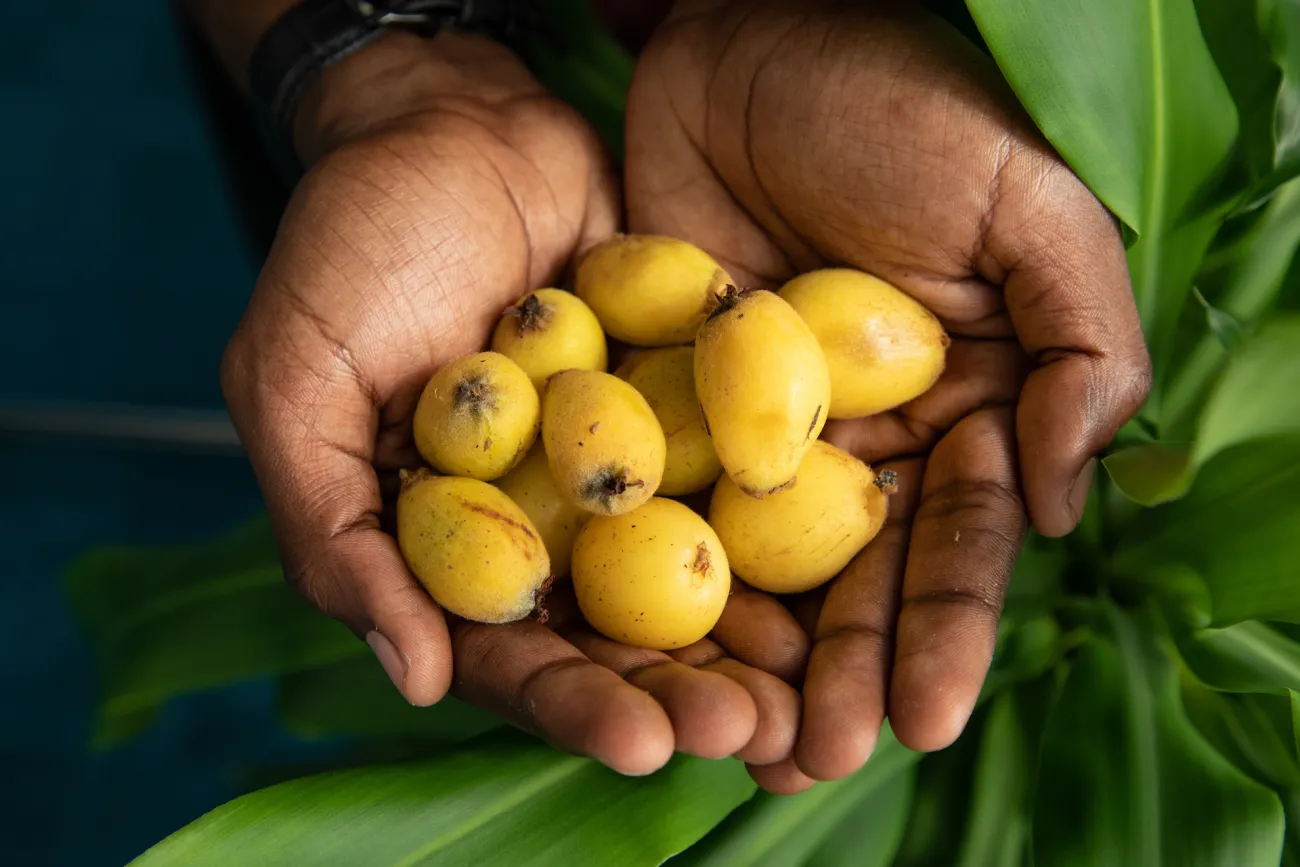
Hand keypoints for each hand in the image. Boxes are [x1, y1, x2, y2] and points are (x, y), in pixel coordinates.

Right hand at [220, 30, 800, 776]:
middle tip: (758, 733)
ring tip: (819, 688)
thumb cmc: (352, 247)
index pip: (511, 652)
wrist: (451, 121)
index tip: (647, 742)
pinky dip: (794, 515)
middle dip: (687, 688)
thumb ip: (333, 533)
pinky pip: (742, 464)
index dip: (573, 704)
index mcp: (448, 544)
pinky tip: (853, 562)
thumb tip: (415, 675)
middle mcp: (544, 521)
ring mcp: (624, 463)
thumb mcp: (295, 383)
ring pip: (695, 569)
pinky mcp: (688, 399)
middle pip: (620, 633)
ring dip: (757, 632)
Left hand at [624, 0, 1151, 788]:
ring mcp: (754, 428)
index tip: (923, 720)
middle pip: (852, 578)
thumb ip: (1079, 349)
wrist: (754, 30)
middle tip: (812, 758)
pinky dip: (651, 573)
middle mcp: (860, 437)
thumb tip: (1064, 504)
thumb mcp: (1029, 209)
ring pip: (753, 564)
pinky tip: (633, 648)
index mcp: (961, 407)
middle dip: (841, 672)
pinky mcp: (664, 399)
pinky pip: (658, 497)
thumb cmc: (910, 104)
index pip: (957, 540)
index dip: (944, 631)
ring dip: (745, 655)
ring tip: (730, 739)